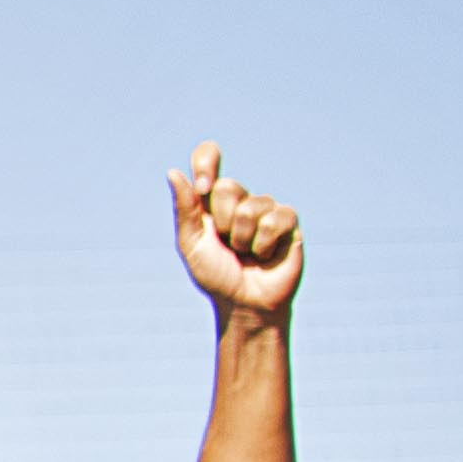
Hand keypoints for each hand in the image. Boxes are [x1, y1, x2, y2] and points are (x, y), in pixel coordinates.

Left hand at [169, 139, 303, 324]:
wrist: (244, 303)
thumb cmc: (216, 275)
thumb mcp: (191, 244)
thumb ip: (185, 210)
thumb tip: (174, 172)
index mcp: (211, 201)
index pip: (208, 158)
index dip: (206, 160)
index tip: (203, 186)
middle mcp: (239, 199)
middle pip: (227, 187)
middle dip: (221, 222)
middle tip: (227, 244)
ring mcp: (266, 208)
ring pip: (249, 207)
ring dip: (242, 239)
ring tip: (246, 253)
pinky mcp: (289, 220)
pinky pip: (274, 219)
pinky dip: (263, 243)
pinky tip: (265, 254)